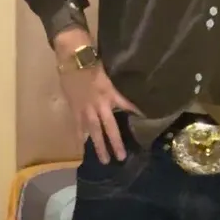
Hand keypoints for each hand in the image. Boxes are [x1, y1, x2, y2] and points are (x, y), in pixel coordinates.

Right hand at [55, 34, 137, 163]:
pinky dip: (80, 138)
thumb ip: (116, 84)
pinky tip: (82, 149)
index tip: (146, 122)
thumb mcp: (109, 72)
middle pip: (109, 127)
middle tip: (121, 157)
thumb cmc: (92, 61)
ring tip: (104, 160)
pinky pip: (78, 126)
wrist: (73, 59)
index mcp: (110, 93)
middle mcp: (100, 104)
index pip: (127, 105)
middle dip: (115, 142)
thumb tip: (130, 88)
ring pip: (94, 131)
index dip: (136, 113)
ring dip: (99, 146)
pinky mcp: (75, 110)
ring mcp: (86, 109)